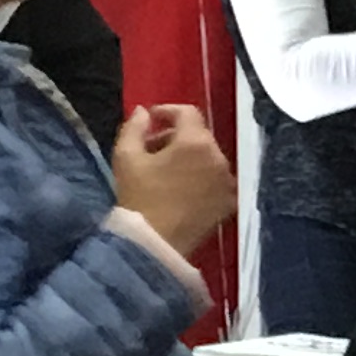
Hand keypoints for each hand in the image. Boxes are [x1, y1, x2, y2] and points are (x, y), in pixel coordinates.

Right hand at [111, 104, 235, 257]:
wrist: (155, 244)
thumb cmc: (137, 197)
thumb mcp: (126, 157)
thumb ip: (134, 128)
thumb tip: (143, 112)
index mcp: (196, 143)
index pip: (188, 113)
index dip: (168, 111)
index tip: (151, 119)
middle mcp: (219, 158)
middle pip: (199, 136)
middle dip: (175, 137)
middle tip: (150, 148)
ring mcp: (228, 182)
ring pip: (208, 158)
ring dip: (188, 157)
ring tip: (163, 172)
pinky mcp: (229, 203)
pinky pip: (215, 179)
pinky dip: (200, 177)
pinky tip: (180, 190)